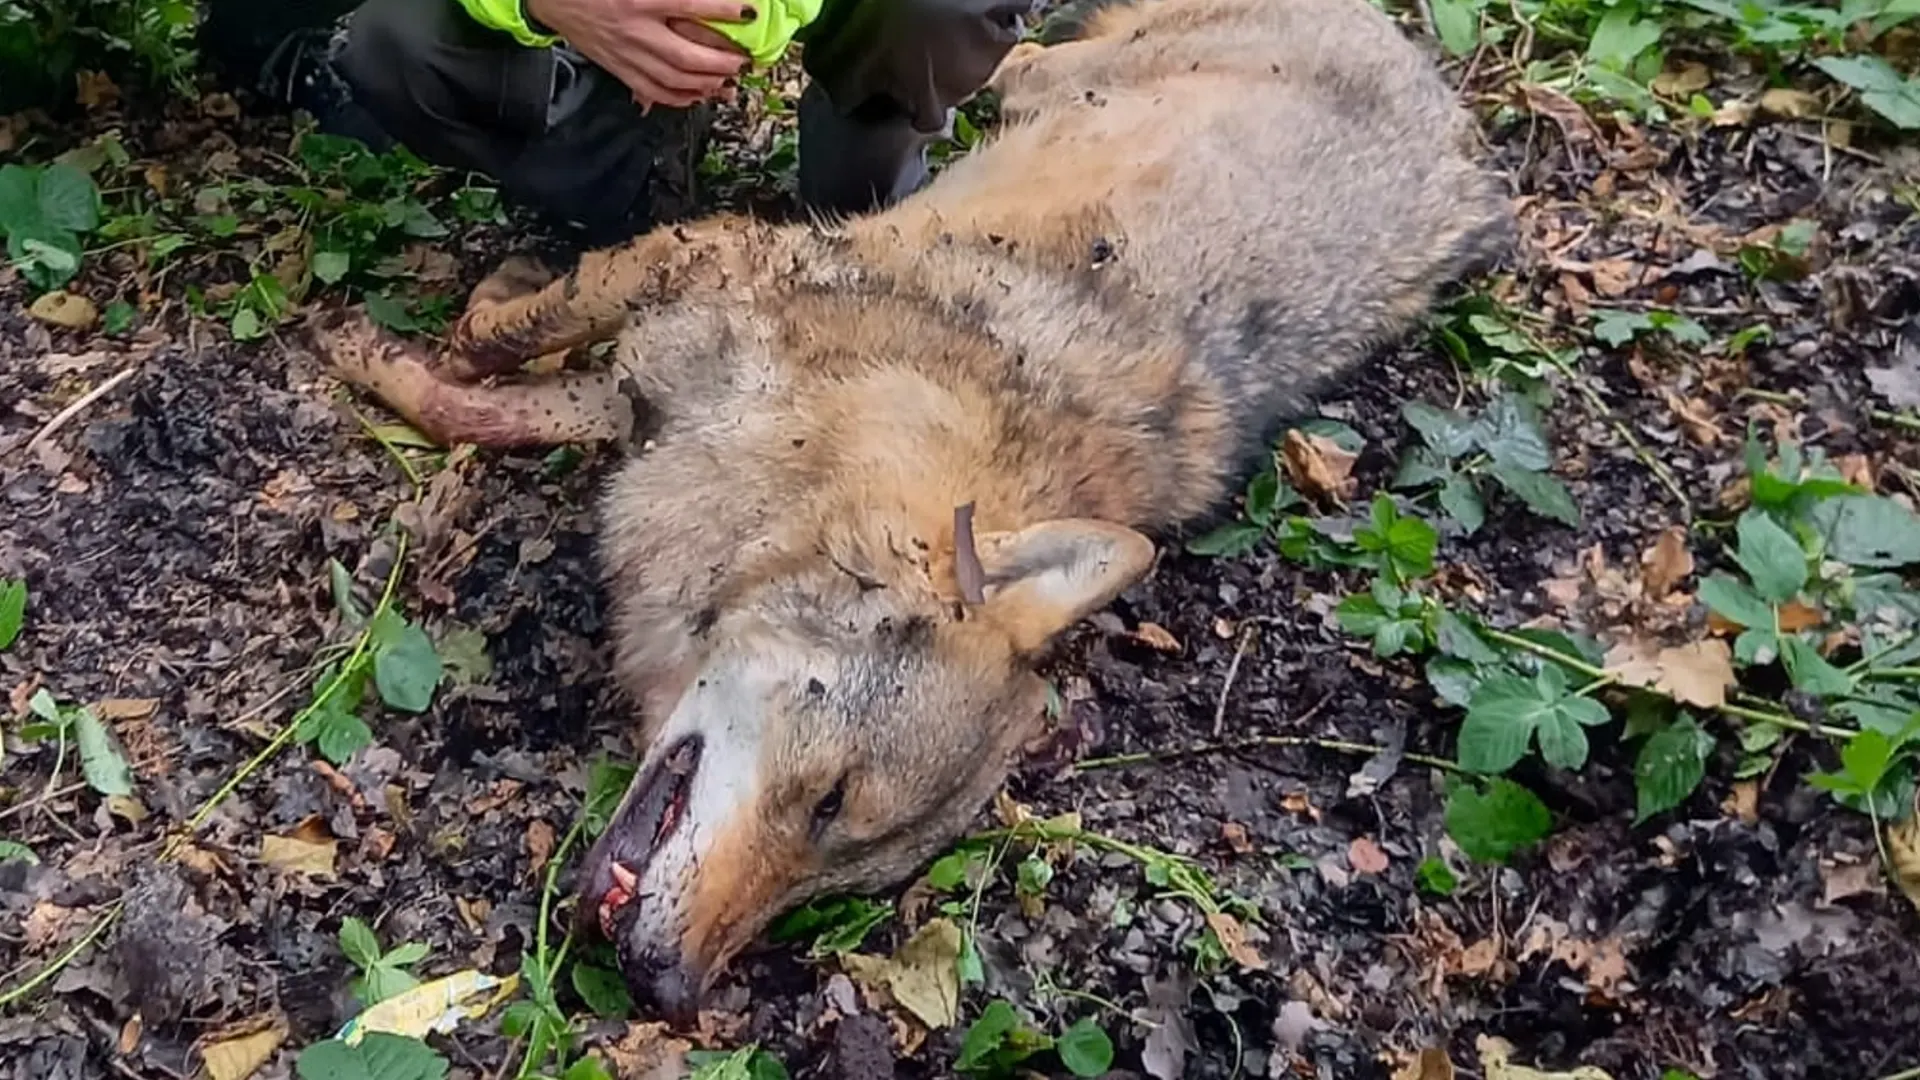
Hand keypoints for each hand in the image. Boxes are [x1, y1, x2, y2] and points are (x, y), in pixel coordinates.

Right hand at [527, 0, 755, 109]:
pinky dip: (680, 97)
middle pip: (687, 56)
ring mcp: (626, 55)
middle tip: (744, 60)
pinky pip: (655, 92)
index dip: (724, 10)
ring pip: (675, 79)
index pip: (691, 5)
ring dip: (707, 83)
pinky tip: (698, 95)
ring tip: (729, 79)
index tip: (748, 12)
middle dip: (722, 62)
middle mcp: (634, 30)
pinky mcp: (619, 70)